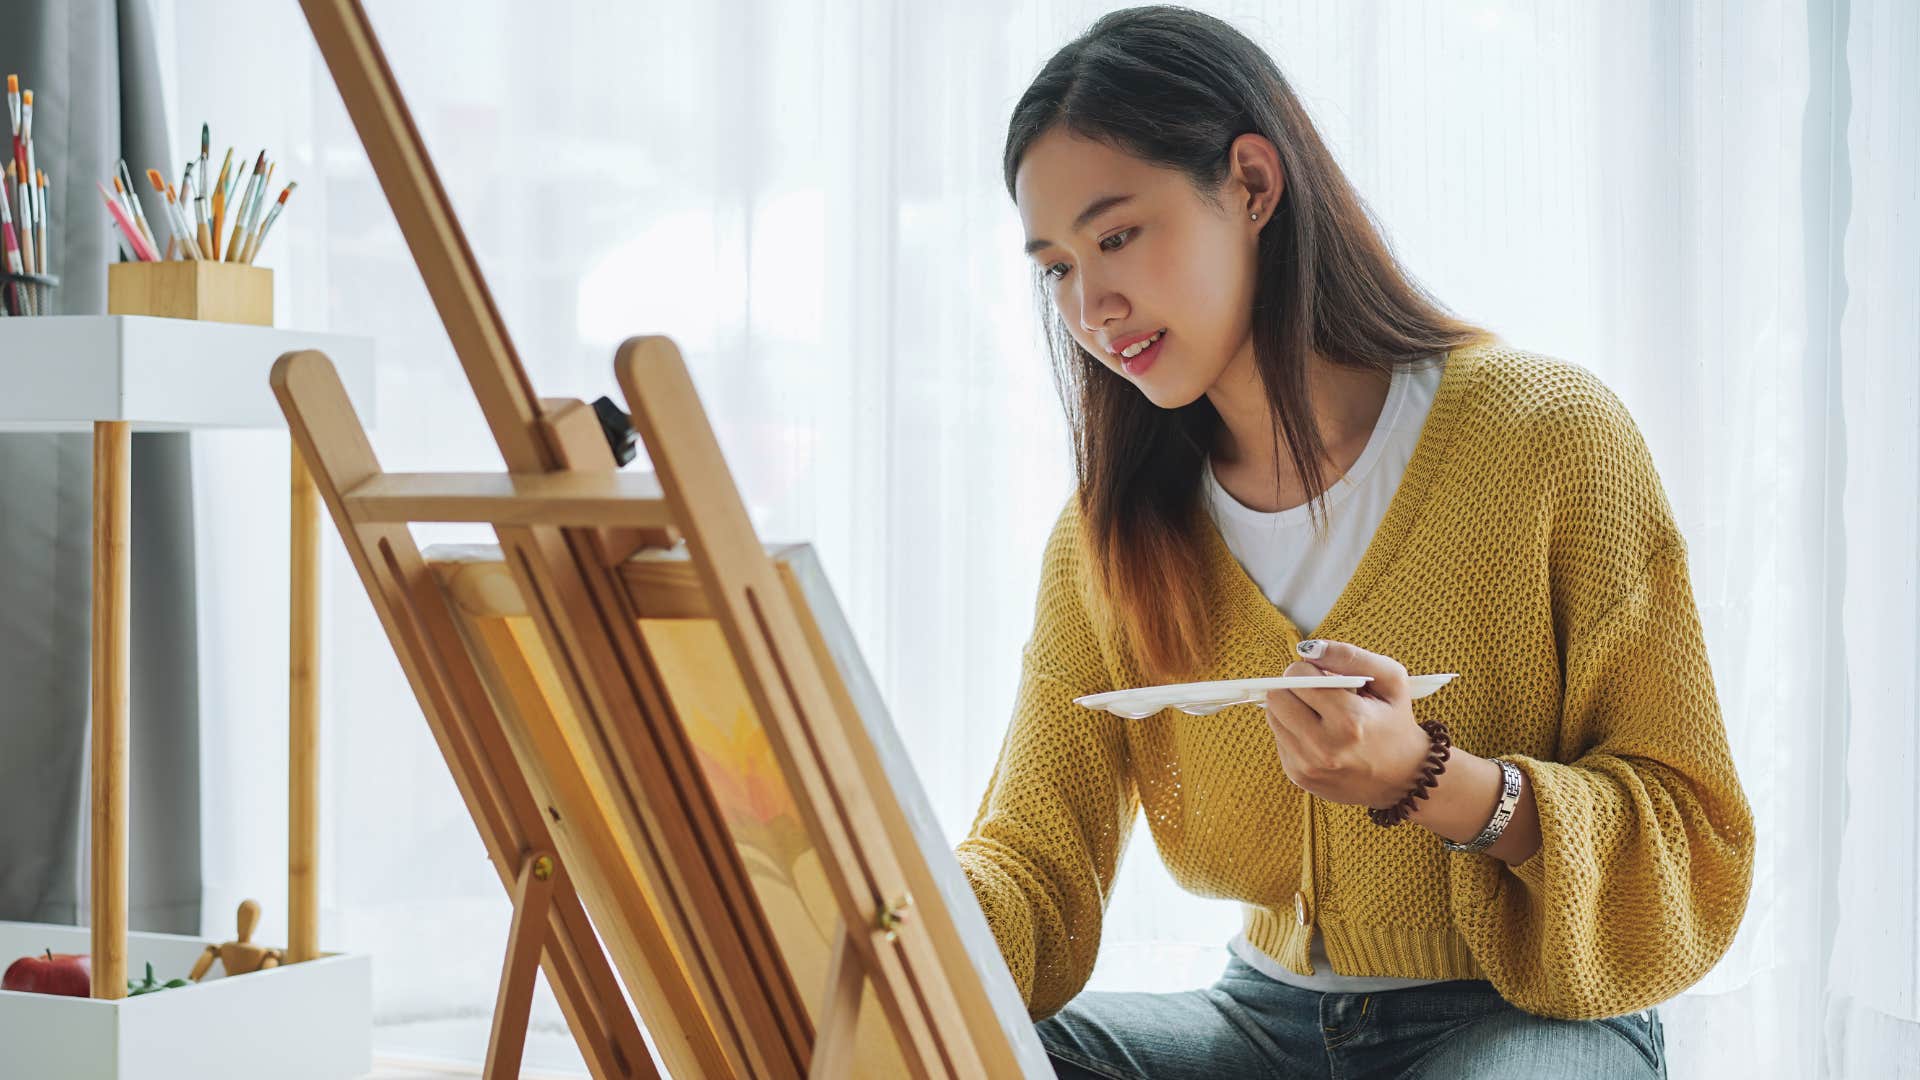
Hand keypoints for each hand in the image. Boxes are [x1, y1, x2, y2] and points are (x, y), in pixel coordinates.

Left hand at [1263, 639, 1432, 807]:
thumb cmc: (1395, 722)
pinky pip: (1278, 737)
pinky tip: (1319, 734)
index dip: (1310, 669)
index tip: (1326, 676)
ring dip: (1292, 707)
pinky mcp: (1297, 776)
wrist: (1403, 778)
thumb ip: (1351, 656)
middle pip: (1276, 696)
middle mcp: (1324, 747)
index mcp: (1350, 720)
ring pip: (1272, 715)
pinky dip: (1293, 729)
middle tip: (1318, 692)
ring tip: (1320, 713)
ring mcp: (1308, 765)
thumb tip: (1308, 649)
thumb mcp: (1391, 681)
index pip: (1298, 676)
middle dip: (1295, 686)